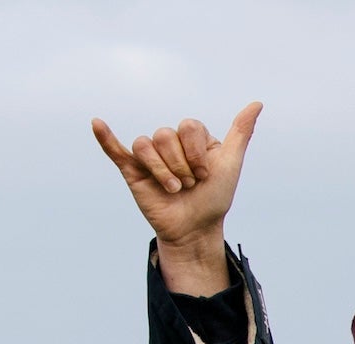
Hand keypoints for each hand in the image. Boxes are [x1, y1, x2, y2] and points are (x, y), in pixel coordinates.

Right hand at [91, 102, 261, 294]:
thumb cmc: (214, 198)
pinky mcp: (133, 170)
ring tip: (174, 190)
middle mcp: (169, 143)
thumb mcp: (231, 163)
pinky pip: (116, 149)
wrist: (196, 230)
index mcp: (191, 138)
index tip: (206, 174)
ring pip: (146, 144)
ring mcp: (150, 156)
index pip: (188, 127)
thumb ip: (241, 132)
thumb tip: (257, 103)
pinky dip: (106, 137)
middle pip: (166, 135)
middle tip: (189, 185)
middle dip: (181, 165)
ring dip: (163, 171)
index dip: (197, 152)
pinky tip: (97, 124)